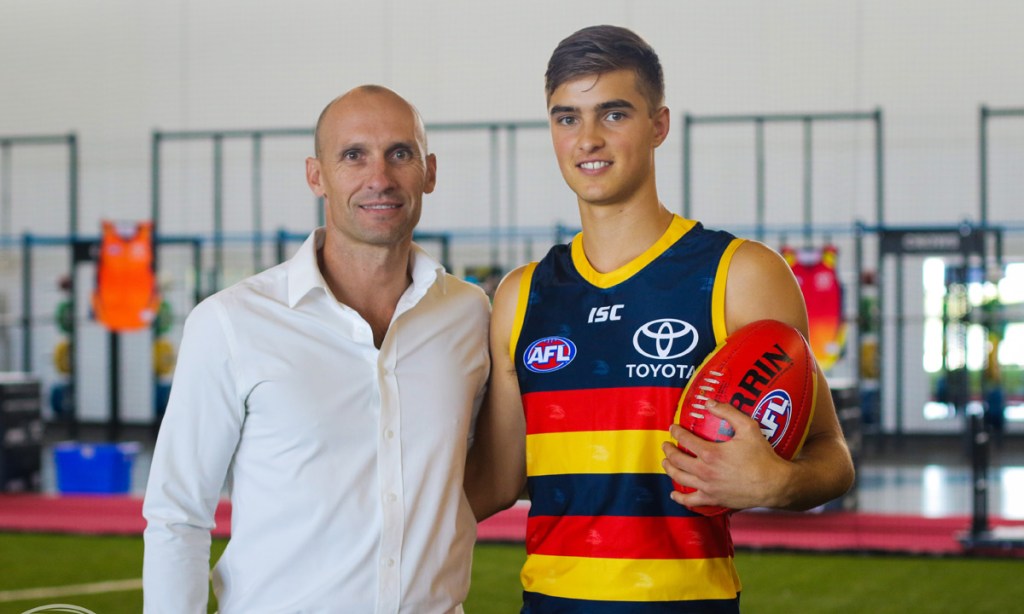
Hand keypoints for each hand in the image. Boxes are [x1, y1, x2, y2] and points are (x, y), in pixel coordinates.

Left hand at [661, 399, 791, 510]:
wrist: (775, 485)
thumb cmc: (762, 456)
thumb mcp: (748, 428)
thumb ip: (728, 412)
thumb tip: (709, 402)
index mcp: (710, 453)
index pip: (685, 439)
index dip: (676, 432)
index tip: (673, 428)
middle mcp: (704, 471)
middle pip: (677, 460)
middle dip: (668, 451)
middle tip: (666, 445)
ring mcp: (707, 487)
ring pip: (680, 478)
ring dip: (669, 469)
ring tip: (665, 463)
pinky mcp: (714, 500)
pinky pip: (691, 501)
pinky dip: (680, 499)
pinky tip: (674, 494)